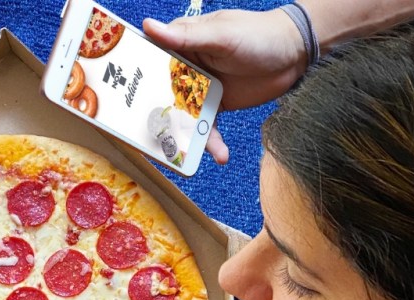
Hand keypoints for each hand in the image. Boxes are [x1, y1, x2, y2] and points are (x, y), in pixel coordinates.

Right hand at [144, 9, 307, 162]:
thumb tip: (148, 26)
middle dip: (153, 120)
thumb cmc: (260, 34)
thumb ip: (186, 35)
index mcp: (181, 46)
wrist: (296, 54)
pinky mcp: (215, 107)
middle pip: (159, 97)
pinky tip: (219, 155)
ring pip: (180, 118)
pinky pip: (205, 129)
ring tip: (185, 158)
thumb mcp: (221, 34)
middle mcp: (185, 69)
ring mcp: (199, 90)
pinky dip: (210, 143)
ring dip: (181, 138)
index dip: (131, 81)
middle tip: (148, 142)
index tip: (117, 102)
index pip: (148, 63)